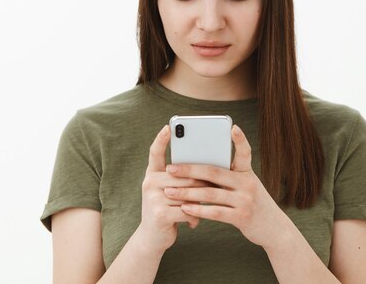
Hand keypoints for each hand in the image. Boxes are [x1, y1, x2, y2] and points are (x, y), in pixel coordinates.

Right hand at [137, 125, 206, 252]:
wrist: (152, 238)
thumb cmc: (167, 211)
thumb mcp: (170, 193)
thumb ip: (181, 181)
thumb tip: (207, 169)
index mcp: (152, 175)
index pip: (155, 153)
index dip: (161, 139)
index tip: (168, 126)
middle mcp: (150, 183)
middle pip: (184, 175)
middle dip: (202, 183)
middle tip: (215, 189)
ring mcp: (153, 197)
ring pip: (188, 193)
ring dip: (200, 203)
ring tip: (204, 209)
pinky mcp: (160, 213)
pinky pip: (188, 209)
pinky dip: (195, 217)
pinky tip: (194, 223)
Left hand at [164, 125, 288, 247]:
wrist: (274, 229)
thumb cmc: (252, 203)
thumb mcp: (245, 185)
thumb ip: (228, 176)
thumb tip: (197, 169)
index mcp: (247, 172)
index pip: (244, 153)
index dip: (240, 140)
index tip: (233, 127)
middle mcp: (248, 183)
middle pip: (214, 172)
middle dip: (189, 169)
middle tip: (170, 168)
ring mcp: (246, 200)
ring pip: (210, 193)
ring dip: (187, 192)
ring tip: (169, 191)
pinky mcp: (242, 217)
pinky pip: (215, 212)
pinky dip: (198, 210)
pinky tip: (184, 208)